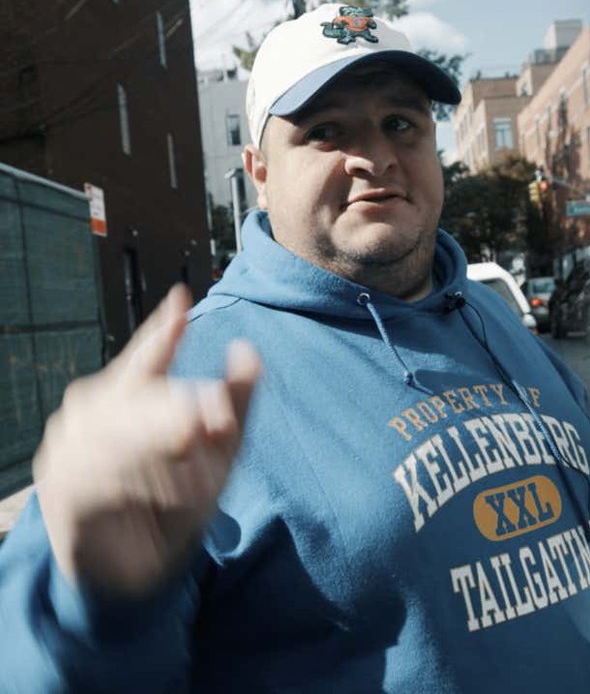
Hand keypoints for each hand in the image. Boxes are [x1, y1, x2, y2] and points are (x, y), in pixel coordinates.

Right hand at [34, 285, 259, 598]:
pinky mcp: (60, 490)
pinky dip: (134, 486)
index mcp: (128, 396)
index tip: (182, 301)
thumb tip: (247, 351)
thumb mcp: (220, 454)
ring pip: (113, 434)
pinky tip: (160, 494)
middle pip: (133, 398)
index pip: (145, 357)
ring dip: (158, 453)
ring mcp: (68, 449)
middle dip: (175, 411)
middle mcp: (91, 414)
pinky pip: (94, 478)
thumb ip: (236, 405)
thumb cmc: (177, 501)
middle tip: (211, 427)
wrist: (138, 571)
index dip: (163, 333)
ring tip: (191, 470)